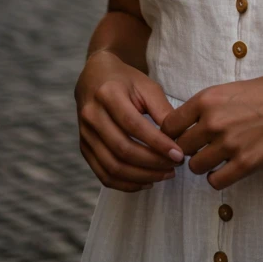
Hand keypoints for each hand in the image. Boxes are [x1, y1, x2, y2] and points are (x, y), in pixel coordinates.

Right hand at [74, 51, 186, 192]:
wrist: (95, 77)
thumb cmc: (126, 81)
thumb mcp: (146, 86)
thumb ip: (162, 110)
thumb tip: (178, 138)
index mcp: (108, 94)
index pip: (134, 125)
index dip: (157, 143)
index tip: (178, 154)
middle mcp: (92, 115)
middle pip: (122, 149)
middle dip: (152, 163)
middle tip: (175, 166)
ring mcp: (85, 134)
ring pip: (112, 167)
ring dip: (141, 176)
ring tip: (164, 175)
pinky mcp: (84, 148)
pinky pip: (103, 174)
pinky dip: (125, 184)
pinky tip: (146, 182)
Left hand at [160, 71, 262, 189]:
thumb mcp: (234, 87)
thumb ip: (210, 104)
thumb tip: (190, 120)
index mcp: (208, 98)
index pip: (170, 124)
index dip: (173, 133)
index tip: (182, 136)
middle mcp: (214, 121)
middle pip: (180, 147)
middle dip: (188, 149)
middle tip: (199, 148)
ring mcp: (229, 144)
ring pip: (195, 166)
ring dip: (202, 164)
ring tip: (215, 158)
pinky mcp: (246, 164)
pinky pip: (216, 181)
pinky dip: (217, 178)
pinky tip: (226, 169)